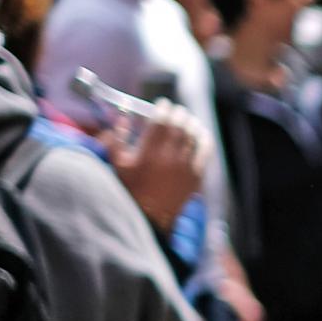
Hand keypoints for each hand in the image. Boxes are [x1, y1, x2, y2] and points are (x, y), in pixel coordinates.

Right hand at [101, 104, 207, 230]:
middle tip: (176, 111)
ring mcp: (185, 166)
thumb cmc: (131, 190)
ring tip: (188, 120)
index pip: (160, 122)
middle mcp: (169, 156)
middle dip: (178, 114)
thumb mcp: (117, 165)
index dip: (163, 109)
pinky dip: (204, 140)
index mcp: (149, 152)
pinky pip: (205, 152)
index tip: (163, 104)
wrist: (150, 216)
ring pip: (194, 137)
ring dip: (192, 124)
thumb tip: (121, 119)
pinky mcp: (196, 176)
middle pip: (179, 126)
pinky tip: (202, 134)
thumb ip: (116, 140)